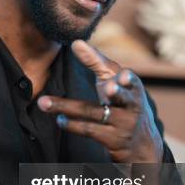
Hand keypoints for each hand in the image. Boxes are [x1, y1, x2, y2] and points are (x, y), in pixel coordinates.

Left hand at [37, 40, 162, 163]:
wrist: (141, 141)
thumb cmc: (122, 100)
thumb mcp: (115, 81)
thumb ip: (97, 61)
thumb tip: (76, 43)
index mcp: (133, 87)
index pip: (128, 79)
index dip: (127, 78)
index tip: (124, 75)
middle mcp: (131, 105)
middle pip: (121, 97)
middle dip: (117, 92)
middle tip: (110, 86)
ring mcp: (123, 124)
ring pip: (93, 113)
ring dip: (67, 107)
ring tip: (44, 102)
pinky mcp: (112, 139)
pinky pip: (89, 130)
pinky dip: (72, 124)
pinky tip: (59, 119)